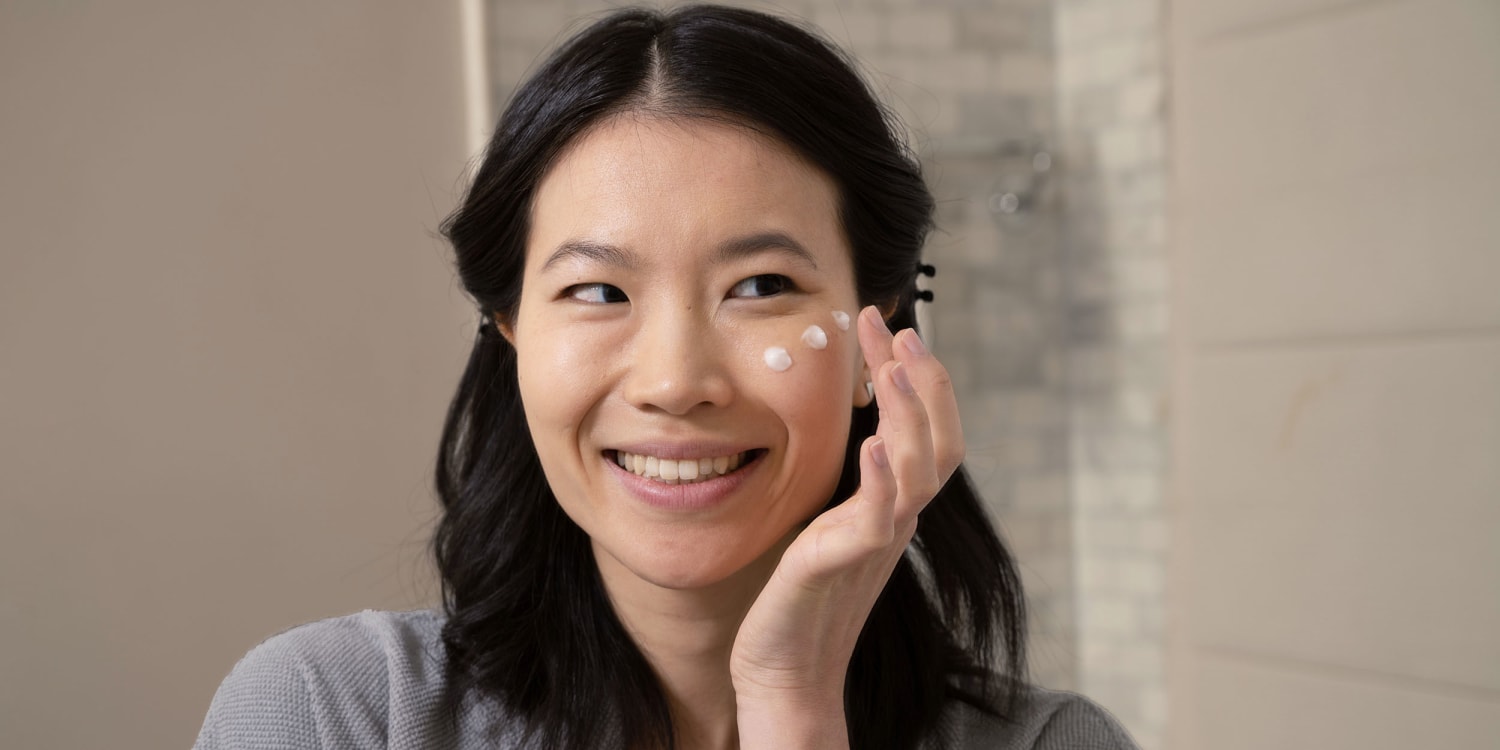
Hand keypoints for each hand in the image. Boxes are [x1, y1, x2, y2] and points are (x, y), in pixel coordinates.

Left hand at [729, 305, 964, 748]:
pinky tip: (875, 443)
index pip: (926, 432)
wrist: (785, 671)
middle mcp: (894, 521)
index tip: (891, 326)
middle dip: (923, 379)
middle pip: (939, 441)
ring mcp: (873, 543)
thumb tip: (850, 434)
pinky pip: (875, 519)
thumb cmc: (798, 598)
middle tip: (895, 326)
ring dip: (910, 414)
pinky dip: (881, 478)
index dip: (919, 378)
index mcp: (891, 507)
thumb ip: (846, 485)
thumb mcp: (826, 525)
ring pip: (919, 472)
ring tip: (894, 365)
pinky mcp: (839, 563)